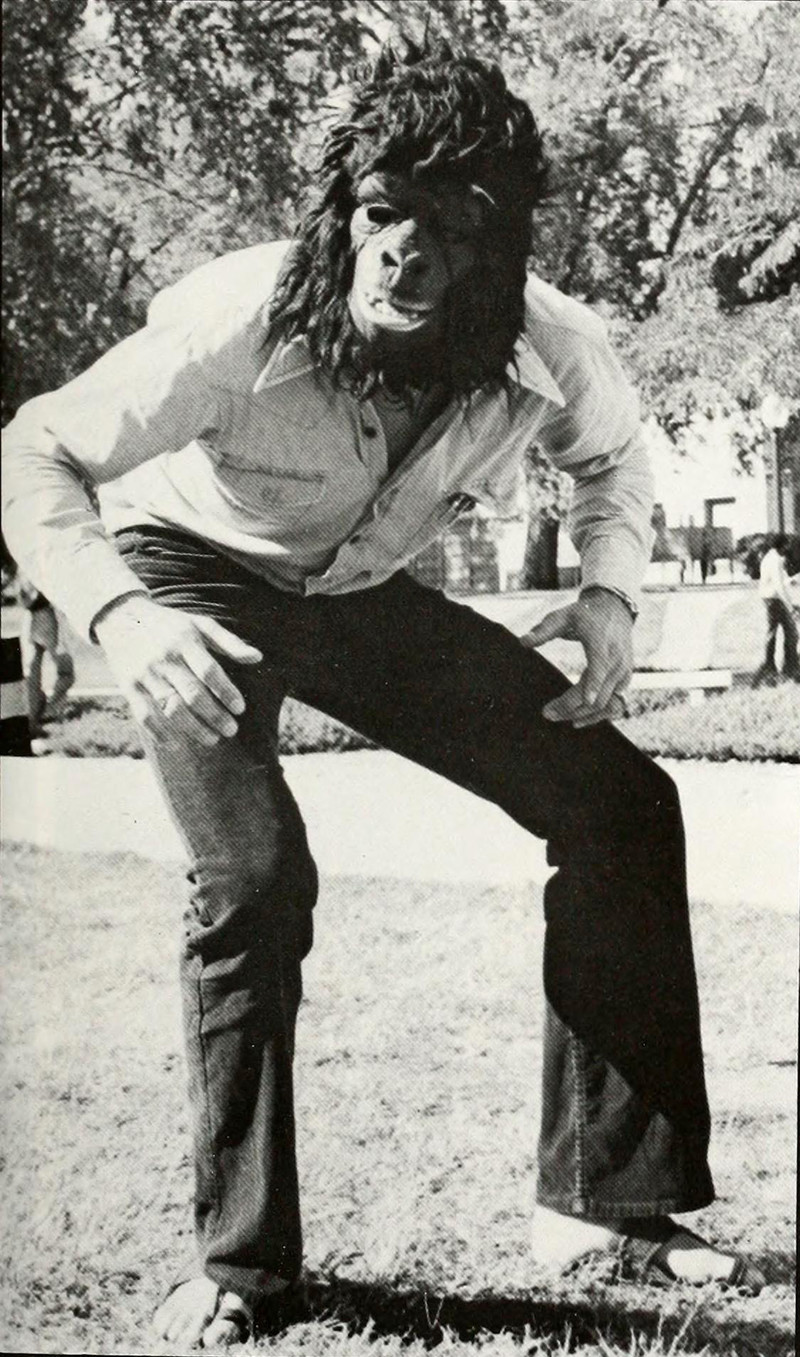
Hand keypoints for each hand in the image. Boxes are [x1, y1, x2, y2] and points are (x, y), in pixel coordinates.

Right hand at [94, 595, 262, 746]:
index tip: (240, 709)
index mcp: (185, 641)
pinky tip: (176, 744)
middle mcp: (164, 658)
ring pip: (171, 708)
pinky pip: (144, 716)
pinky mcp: (128, 687)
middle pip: (192, 694)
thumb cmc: (170, 624)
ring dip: (194, 728)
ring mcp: (145, 674)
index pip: (209, 671)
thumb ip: (229, 642)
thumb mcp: (199, 624)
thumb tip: (258, 658)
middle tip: (231, 730)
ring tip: (212, 739)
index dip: (226, 692)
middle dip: (215, 716)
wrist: (121, 617)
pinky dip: (160, 733)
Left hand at [522, 588, 633, 726]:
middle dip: (572, 707)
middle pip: (597, 693)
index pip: (600, 666)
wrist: (615, 611)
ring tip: (556, 716)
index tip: (585, 701)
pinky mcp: (625, 680)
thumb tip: (522, 642)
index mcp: (602, 643)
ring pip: (605, 704)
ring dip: (581, 714)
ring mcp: (623, 672)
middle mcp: (616, 660)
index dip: (593, 685)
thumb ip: (543, 630)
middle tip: (547, 713)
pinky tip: (576, 720)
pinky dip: (596, 715)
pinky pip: (613, 705)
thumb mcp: (562, 616)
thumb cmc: (584, 615)